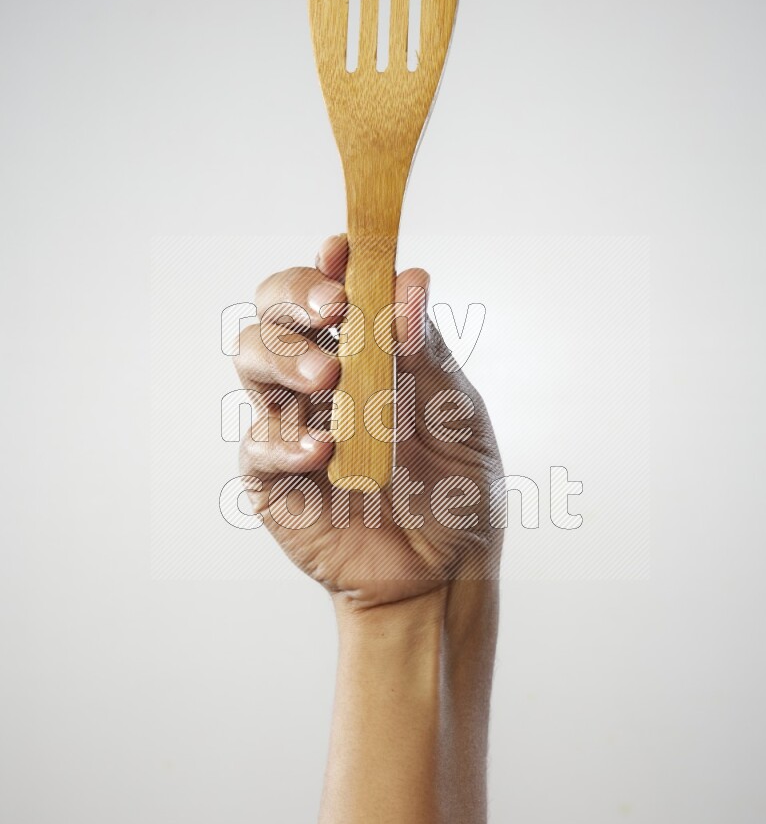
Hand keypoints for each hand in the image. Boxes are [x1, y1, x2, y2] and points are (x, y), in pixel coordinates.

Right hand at [236, 234, 502, 607]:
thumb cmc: (455, 487)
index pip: (328, 289)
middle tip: (334, 310)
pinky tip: (324, 447)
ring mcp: (290, 422)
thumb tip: (409, 282)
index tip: (342, 252)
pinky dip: (286, 438)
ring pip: (251, 358)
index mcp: (364, 350)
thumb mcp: (456, 413)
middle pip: (274, 309)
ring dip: (286, 355)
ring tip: (330, 377)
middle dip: (296, 296)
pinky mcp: (272, 477)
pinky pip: (257, 442)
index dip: (326, 264)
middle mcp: (318, 375)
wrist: (445, 570)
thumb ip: (426, 352)